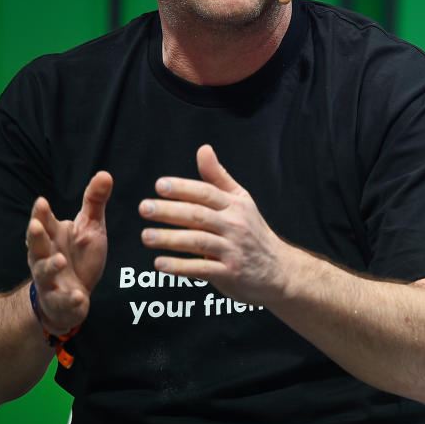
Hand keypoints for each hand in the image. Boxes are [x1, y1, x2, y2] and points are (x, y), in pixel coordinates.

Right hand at [26, 171, 112, 333]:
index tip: (41, 202)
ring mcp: (51, 280)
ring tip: (61, 260)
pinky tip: (78, 296)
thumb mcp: (90, 227)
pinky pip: (63, 301)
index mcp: (52, 237)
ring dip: (51, 266)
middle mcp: (46, 257)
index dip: (41, 213)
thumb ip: (94, 202)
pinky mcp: (60, 301)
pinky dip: (69, 299)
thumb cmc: (79, 256)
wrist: (73, 295)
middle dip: (35, 236)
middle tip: (35, 225)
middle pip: (37, 246)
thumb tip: (105, 173)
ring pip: (44, 273)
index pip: (44, 223)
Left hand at [139, 144, 287, 303]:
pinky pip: (202, 269)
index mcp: (235, 205)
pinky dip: (180, 267)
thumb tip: (203, 149)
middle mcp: (234, 225)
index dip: (183, 188)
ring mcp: (233, 250)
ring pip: (198, 241)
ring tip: (146, 236)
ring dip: (170, 238)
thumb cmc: (254, 233)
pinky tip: (160, 263)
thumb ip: (218, 177)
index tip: (160, 185)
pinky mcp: (229, 273)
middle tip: (145, 208)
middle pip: (199, 215)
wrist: (279, 270)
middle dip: (170, 211)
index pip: (206, 193)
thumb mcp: (241, 201)